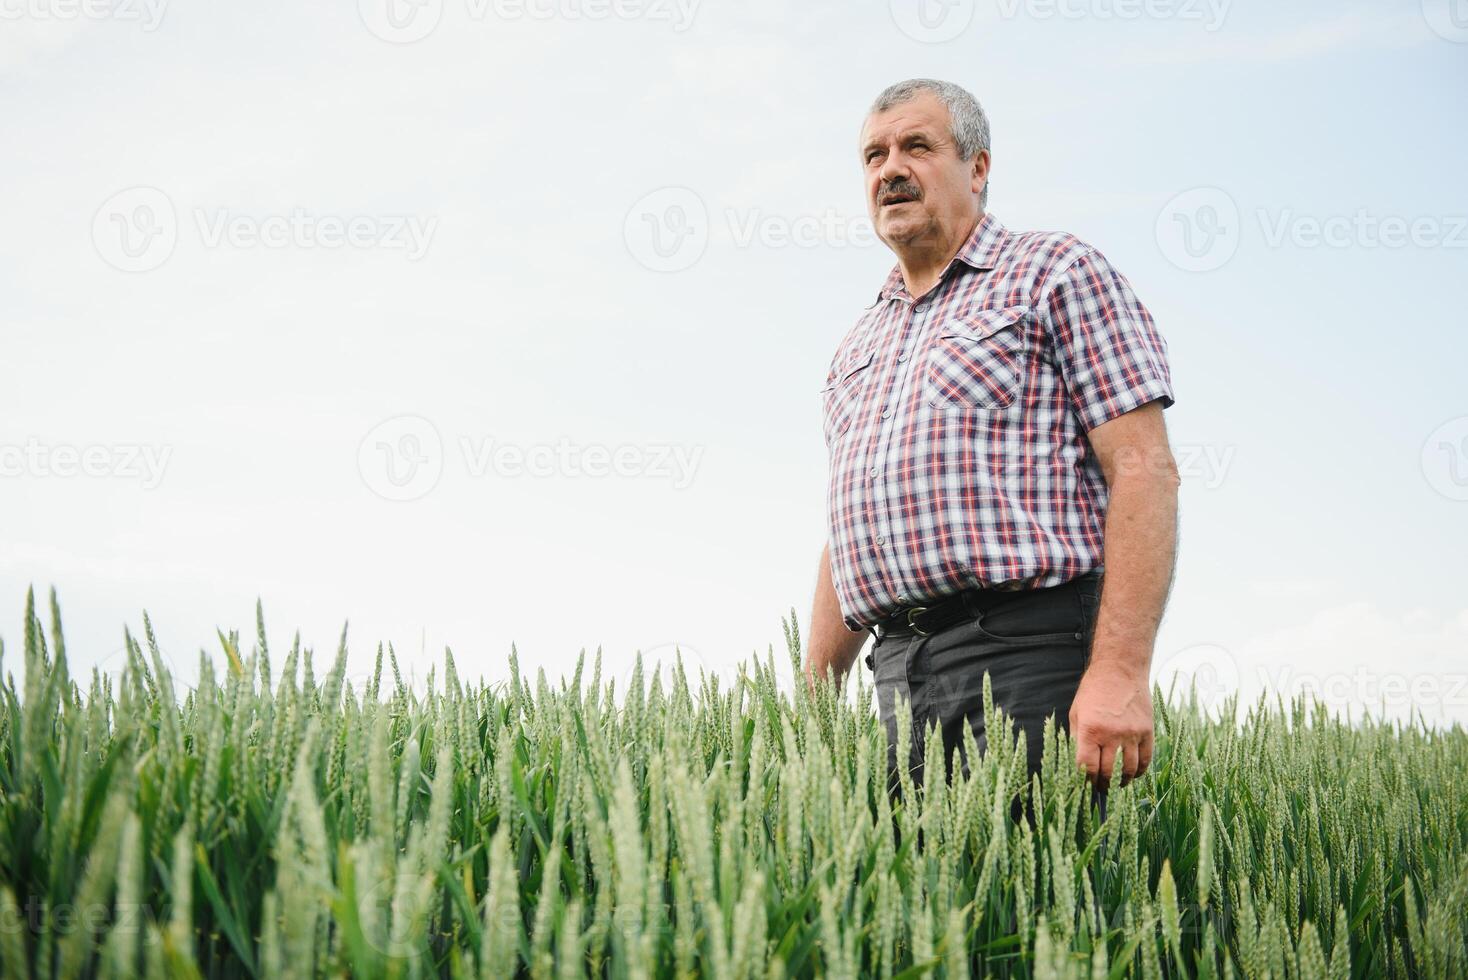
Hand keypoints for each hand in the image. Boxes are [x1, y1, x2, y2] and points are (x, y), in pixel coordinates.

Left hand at [1069, 656, 1153, 789]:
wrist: (1120, 670)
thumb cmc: (1093, 691)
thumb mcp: (1076, 713)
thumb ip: (1075, 738)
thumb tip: (1077, 764)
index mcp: (1090, 729)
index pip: (1088, 766)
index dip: (1086, 779)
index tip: (1085, 783)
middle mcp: (1112, 734)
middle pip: (1108, 771)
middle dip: (1102, 784)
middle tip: (1100, 789)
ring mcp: (1132, 733)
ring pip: (1129, 770)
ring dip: (1121, 782)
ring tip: (1116, 785)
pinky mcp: (1147, 731)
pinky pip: (1146, 759)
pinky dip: (1139, 771)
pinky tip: (1132, 774)